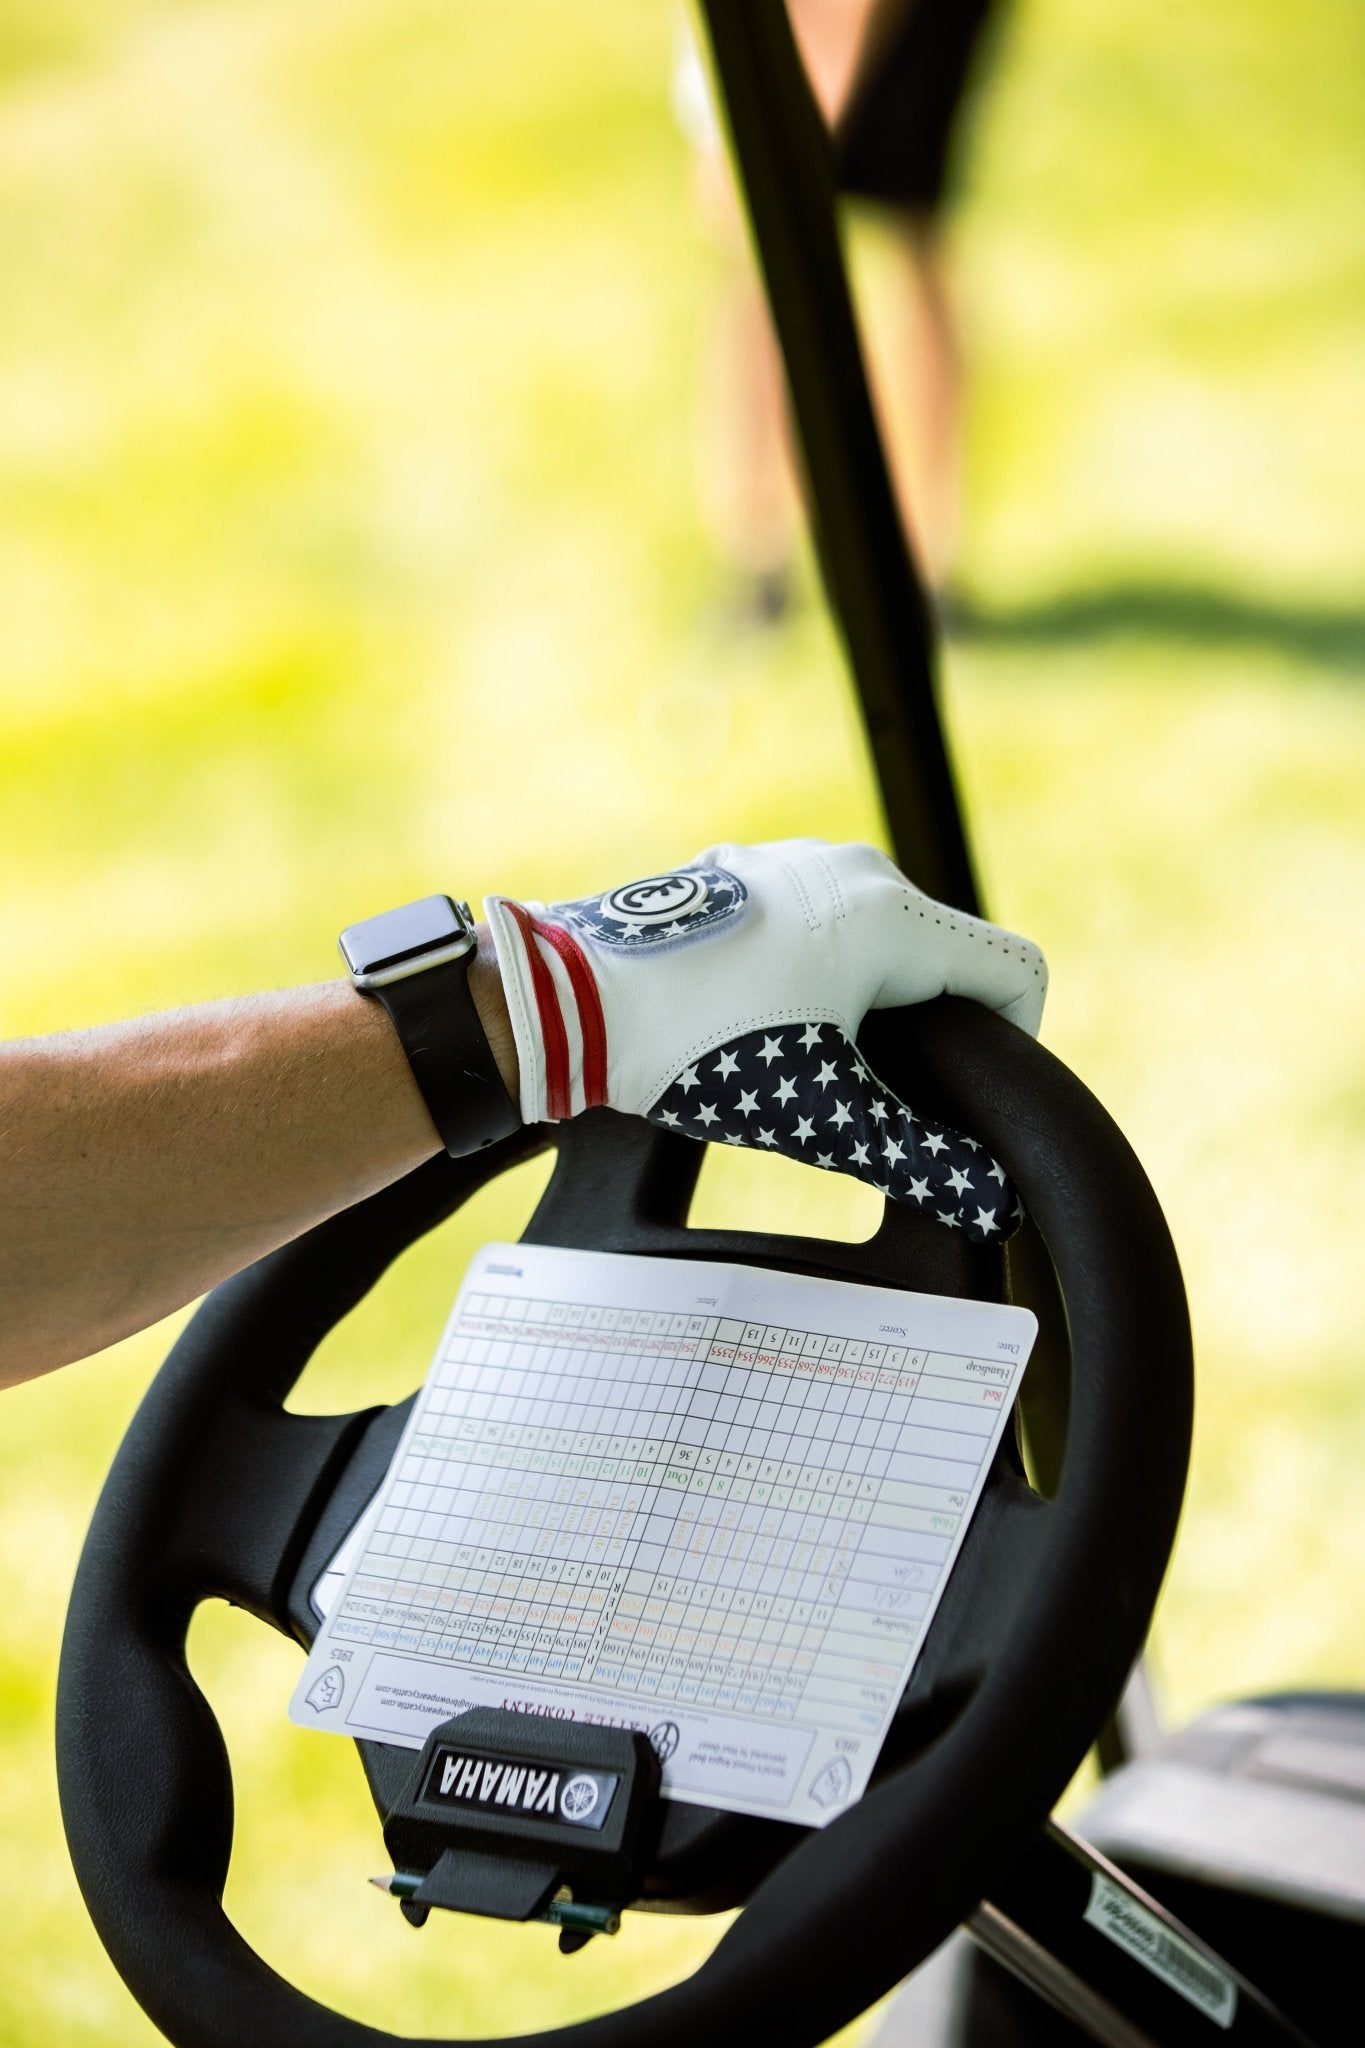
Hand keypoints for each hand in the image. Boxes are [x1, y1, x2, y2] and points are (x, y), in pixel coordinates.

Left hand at [485, 839, 1046, 1240]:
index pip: (1013, 970)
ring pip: (877, 938)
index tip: (965, 1091)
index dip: (1015, 1040)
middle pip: (943, 956)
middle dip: (928, 1027)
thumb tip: (997, 1203)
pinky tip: (753, 1019)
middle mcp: (853, 868)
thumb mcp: (823, 1115)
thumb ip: (922, 1159)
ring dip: (866, 1002)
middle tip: (870, 1090)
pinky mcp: (743, 871)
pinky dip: (811, 973)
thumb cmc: (698, 1050)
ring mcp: (794, 861)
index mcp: (893, 916)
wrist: (569, 999)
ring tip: (801, 1057)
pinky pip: (815, 923)